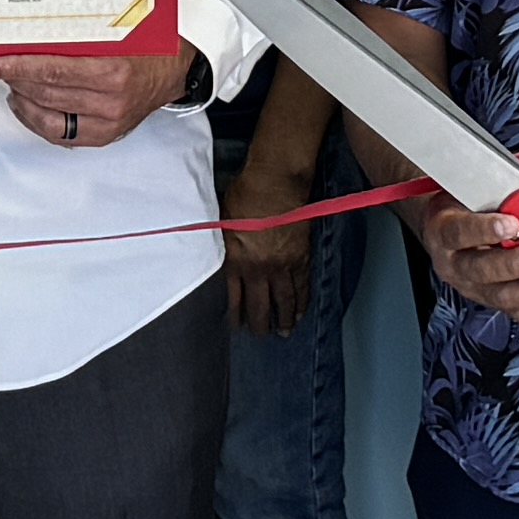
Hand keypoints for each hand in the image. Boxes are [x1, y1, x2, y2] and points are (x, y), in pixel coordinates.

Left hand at [0, 46, 187, 151]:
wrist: (172, 71)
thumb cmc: (147, 47)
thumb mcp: (118, 32)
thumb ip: (81, 33)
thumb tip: (32, 31)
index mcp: (114, 72)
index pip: (53, 70)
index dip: (18, 66)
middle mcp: (111, 101)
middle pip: (47, 93)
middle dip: (15, 79)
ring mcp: (107, 123)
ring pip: (48, 118)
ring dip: (22, 100)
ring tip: (11, 84)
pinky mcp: (103, 136)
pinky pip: (60, 135)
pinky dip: (36, 121)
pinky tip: (27, 105)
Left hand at [221, 158, 319, 336]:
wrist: (275, 182)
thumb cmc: (243, 195)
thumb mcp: (220, 222)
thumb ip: (221, 246)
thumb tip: (215, 258)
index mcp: (235, 262)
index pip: (234, 299)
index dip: (235, 316)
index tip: (236, 328)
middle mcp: (258, 270)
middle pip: (259, 306)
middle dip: (259, 325)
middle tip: (261, 336)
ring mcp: (282, 266)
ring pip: (283, 301)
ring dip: (283, 320)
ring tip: (283, 333)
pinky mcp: (301, 258)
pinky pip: (302, 287)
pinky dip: (302, 303)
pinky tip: (300, 314)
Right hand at [418, 189, 518, 327]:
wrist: (444, 231)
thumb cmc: (461, 208)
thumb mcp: (469, 193)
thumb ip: (496, 198)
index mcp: (444, 231)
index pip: (460, 232)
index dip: (485, 230)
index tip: (511, 224)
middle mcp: (455, 264)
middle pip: (482, 270)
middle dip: (515, 265)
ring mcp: (472, 287)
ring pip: (500, 296)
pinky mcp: (490, 300)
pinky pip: (514, 312)